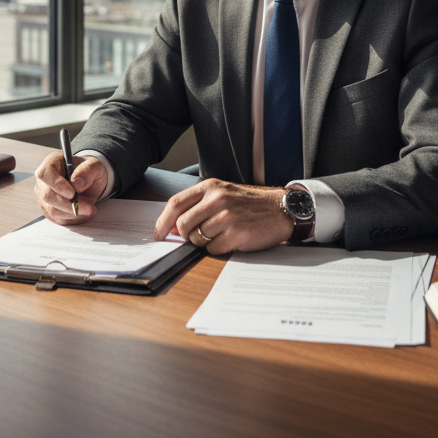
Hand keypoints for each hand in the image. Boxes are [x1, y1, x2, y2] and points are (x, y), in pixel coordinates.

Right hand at [34, 151, 107, 224]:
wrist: (88, 181)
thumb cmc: (89, 170)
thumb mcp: (95, 166)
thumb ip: (87, 171)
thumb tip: (76, 183)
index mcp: (52, 162)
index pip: (45, 174)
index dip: (57, 185)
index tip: (72, 194)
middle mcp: (44, 180)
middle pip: (47, 196)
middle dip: (68, 205)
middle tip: (88, 208)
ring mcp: (43, 196)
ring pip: (52, 211)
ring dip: (73, 213)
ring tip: (90, 209)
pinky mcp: (48, 209)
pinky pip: (58, 219)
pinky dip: (73, 219)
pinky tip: (84, 213)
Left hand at [153, 179, 293, 253]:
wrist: (280, 209)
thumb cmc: (251, 204)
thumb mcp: (224, 193)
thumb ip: (199, 204)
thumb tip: (173, 225)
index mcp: (211, 187)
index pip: (175, 204)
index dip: (162, 222)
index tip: (158, 234)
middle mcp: (216, 200)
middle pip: (182, 225)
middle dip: (186, 235)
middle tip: (199, 235)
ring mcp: (226, 217)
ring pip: (196, 239)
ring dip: (205, 242)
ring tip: (222, 233)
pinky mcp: (235, 234)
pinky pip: (212, 250)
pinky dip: (218, 249)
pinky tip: (231, 239)